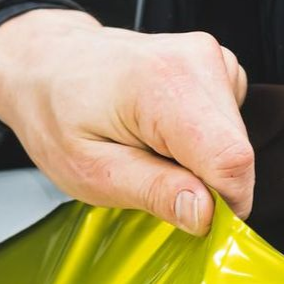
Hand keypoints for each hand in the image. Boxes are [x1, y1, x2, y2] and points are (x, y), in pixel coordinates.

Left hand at [0, 9, 253, 234]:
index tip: (197, 225)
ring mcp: (212, 58)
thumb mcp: (92, 171)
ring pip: (235, 142)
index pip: (230, 160)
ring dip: (200, 166)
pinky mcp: (217, 67)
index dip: (225, 205)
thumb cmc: (58, 115)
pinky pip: (226, 127)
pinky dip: (200, 145)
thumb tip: (206, 214)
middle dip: (206, 186)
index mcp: (165, 85)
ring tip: (148, 153)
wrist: (48, 66)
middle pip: (236, 152)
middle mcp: (199, 60)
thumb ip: (153, 192)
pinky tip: (160, 136)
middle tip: (151, 182)